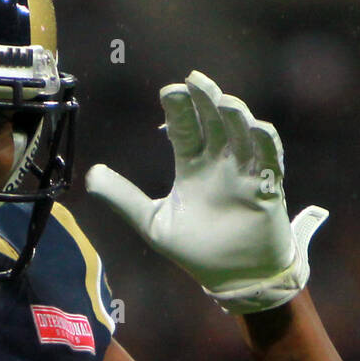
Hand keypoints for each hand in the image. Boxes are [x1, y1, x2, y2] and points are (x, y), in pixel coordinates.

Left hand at [86, 71, 326, 312]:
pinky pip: (269, 162)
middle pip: (214, 122)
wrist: (233, 279)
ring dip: (235, 117)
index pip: (185, 129)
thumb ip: (123, 198)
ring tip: (223, 101)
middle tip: (194, 81)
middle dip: (205, 100)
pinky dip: (264, 144)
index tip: (169, 91)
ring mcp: (244, 173)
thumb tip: (91, 176)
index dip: (179, 110)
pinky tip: (256, 128)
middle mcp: (219, 163)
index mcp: (193, 166)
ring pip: (242, 135)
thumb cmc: (196, 250)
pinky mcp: (266, 189)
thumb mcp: (152, 223)